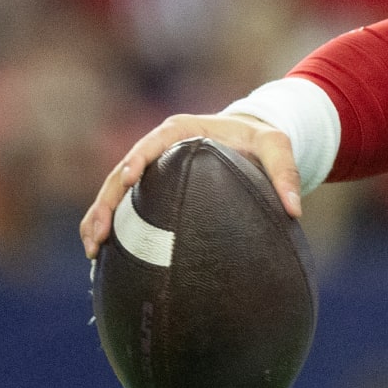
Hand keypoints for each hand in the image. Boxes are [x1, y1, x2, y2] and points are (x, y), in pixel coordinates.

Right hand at [80, 113, 303, 259]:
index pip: (154, 142)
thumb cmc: (260, 139)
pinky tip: (100, 256)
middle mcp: (158, 148)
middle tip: (100, 233)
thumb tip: (295, 209)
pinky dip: (109, 226)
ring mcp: (149, 168)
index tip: (128, 180)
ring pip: (113, 192)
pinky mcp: (149, 188)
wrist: (248, 137)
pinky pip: (122, 207)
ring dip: (99, 219)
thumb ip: (286, 173)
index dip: (137, 159)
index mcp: (183, 131)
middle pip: (122, 172)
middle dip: (107, 202)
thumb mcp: (277, 147)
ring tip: (92, 251)